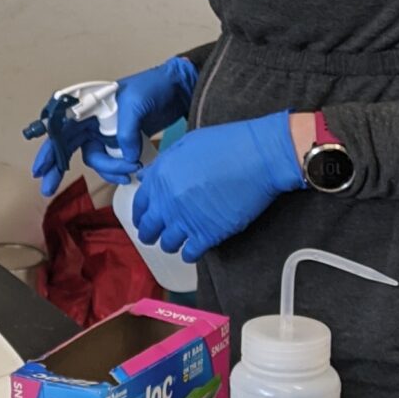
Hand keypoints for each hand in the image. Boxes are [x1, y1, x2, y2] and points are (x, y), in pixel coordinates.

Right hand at [29, 57, 198, 196]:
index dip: (50, 149)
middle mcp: (92, 121)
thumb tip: (126, 157)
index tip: (40, 168)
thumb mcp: (136, 104)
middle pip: (68, 147)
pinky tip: (128, 175)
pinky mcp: (120, 144)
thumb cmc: (153, 87)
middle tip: (48, 189)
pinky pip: (111, 163)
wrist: (177, 90)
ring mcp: (105, 134)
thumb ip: (126, 132)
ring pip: (94, 159)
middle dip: (57, 168)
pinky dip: (117, 171)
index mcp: (88, 106)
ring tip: (128, 173)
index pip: (61, 128)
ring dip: (108, 170)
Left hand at [129, 113, 304, 260]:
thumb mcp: (186, 145)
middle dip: (150, 234)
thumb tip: (147, 176)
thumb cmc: (228, 144)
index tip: (143, 220)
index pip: (139, 205)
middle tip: (156, 236)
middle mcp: (168, 202)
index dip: (140, 215)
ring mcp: (187, 220)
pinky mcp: (209, 234)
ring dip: (171, 244)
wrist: (259, 157)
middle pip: (148, 229)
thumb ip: (163, 165)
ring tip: (178, 241)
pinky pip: (190, 253)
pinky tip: (194, 249)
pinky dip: (190, 253)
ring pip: (168, 244)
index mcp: (161, 178)